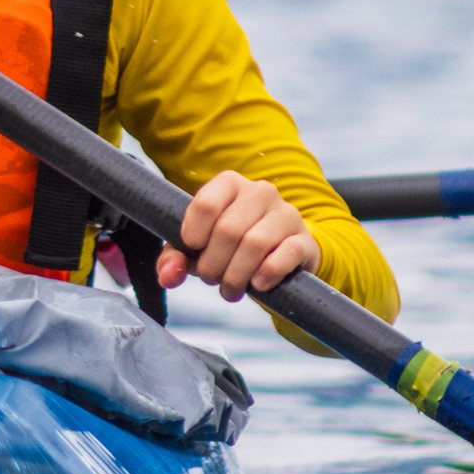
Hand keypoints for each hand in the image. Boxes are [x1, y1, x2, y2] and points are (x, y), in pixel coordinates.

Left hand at [158, 171, 321, 300]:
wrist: (280, 257)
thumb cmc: (230, 248)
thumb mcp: (197, 249)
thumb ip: (174, 259)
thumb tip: (168, 275)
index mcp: (230, 184)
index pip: (206, 204)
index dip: (193, 235)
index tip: (193, 251)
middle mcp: (260, 192)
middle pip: (228, 230)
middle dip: (213, 265)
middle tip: (212, 279)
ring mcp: (286, 214)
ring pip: (255, 243)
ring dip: (236, 275)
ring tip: (230, 288)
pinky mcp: (304, 240)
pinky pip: (286, 254)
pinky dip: (267, 273)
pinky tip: (258, 284)